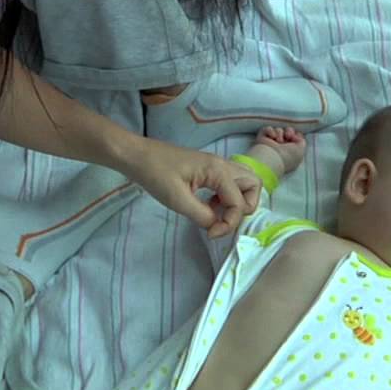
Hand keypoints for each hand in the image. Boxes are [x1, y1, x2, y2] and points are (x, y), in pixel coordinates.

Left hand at [126, 138, 260, 238]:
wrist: (137, 156)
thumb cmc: (155, 174)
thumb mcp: (177, 200)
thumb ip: (202, 215)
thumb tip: (216, 226)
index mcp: (218, 170)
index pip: (239, 202)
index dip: (229, 223)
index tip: (210, 234)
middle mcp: (223, 165)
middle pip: (254, 185)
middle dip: (245, 207)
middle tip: (225, 219)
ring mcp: (216, 165)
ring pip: (245, 181)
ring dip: (238, 200)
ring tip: (218, 212)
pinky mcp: (208, 169)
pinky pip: (230, 182)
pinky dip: (228, 196)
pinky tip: (210, 204)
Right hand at [254, 126, 307, 173]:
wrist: (271, 157)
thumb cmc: (287, 155)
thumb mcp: (301, 149)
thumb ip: (301, 141)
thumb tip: (295, 135)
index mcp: (290, 151)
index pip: (294, 138)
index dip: (296, 135)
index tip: (295, 136)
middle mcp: (281, 147)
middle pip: (287, 131)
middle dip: (289, 131)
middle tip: (288, 136)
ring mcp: (271, 143)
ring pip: (278, 130)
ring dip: (280, 133)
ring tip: (278, 140)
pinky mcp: (262, 139)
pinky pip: (267, 129)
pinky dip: (270, 131)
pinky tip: (272, 137)